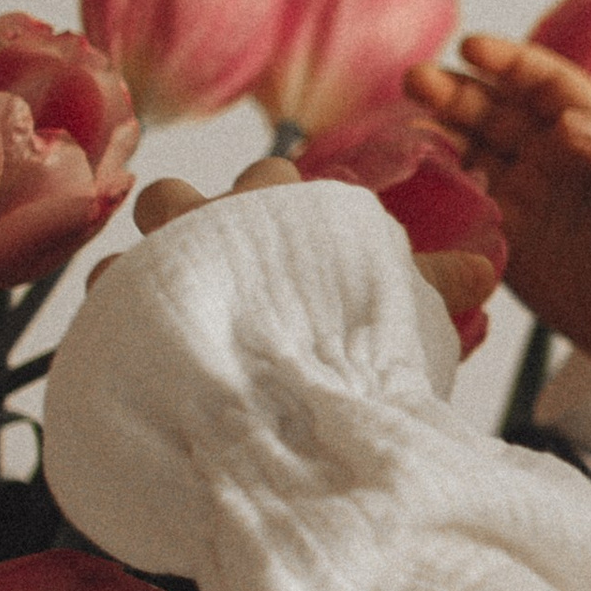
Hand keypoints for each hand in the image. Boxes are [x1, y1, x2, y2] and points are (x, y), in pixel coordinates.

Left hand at [120, 155, 500, 333]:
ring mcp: (154, 261)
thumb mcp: (397, 308)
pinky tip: (140, 340)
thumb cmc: (338, 347)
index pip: (268, 182)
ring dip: (144, 269)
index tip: (294, 251)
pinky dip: (119, 314)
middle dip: (190, 224)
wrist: (264, 408)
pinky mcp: (117, 305)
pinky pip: (104, 294)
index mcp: (270, 206)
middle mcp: (204, 219)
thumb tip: (486, 266)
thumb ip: (433, 282)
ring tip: (169, 308)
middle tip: (222, 277)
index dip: (278, 212)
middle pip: (176, 198)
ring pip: (128, 245)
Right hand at [403, 38, 590, 362]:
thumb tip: (564, 122)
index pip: (543, 83)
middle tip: (417, 81)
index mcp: (590, 129)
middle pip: (495, 111)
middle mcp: (551, 155)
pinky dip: (438, 192)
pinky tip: (414, 181)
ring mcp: (525, 194)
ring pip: (471, 153)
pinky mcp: (505, 238)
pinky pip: (463, 206)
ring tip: (408, 131)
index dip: (508, 62)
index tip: (471, 49)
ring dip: (439, 137)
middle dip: (456, 94)